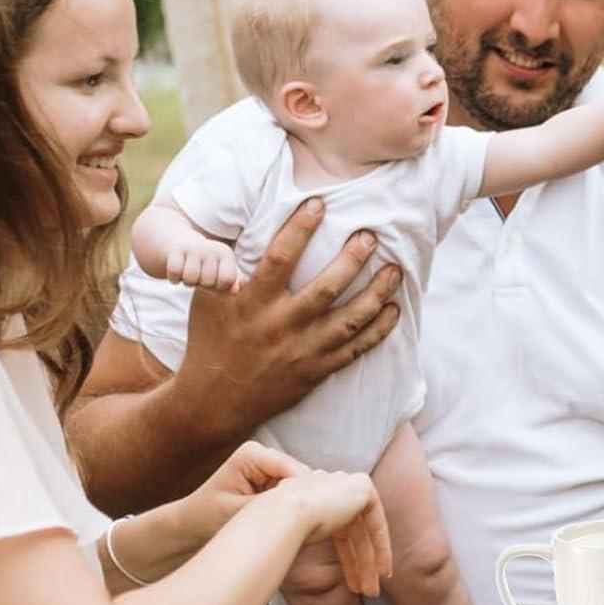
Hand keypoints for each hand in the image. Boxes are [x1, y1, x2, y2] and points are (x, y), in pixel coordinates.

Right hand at [166, 234, 239, 291]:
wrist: (185, 248)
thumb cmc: (208, 267)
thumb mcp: (223, 275)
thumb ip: (234, 284)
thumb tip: (235, 290)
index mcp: (226, 254)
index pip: (227, 280)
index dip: (220, 286)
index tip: (216, 281)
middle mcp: (211, 248)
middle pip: (208, 281)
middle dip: (202, 284)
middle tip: (200, 275)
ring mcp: (193, 248)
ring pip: (190, 278)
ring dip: (188, 282)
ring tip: (190, 274)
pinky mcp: (176, 250)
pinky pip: (174, 273)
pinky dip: (174, 279)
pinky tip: (179, 273)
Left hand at [179, 439, 308, 543]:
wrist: (191, 522)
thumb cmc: (207, 516)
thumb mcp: (238, 512)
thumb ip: (270, 504)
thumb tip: (303, 502)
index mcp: (253, 453)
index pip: (293, 470)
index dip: (302, 495)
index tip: (305, 521)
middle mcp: (263, 453)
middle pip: (300, 475)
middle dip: (300, 499)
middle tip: (298, 527)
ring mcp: (268, 464)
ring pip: (300, 484)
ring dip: (296, 504)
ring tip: (288, 526)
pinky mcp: (271, 477)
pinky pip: (293, 491)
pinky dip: (291, 506)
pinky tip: (284, 522)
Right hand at [181, 199, 402, 434]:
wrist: (215, 400)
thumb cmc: (211, 339)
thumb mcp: (208, 299)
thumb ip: (226, 265)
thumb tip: (239, 224)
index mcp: (251, 303)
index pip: (279, 258)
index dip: (299, 228)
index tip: (319, 203)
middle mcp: (279, 326)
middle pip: (325, 289)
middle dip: (351, 260)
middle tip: (370, 235)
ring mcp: (301, 351)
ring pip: (349, 320)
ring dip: (376, 293)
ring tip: (394, 269)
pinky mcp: (316, 371)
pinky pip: (354, 349)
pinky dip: (378, 330)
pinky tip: (393, 309)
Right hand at [271, 470, 391, 596]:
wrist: (282, 515)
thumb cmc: (276, 534)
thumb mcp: (292, 541)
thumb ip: (306, 543)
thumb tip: (295, 564)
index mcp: (312, 496)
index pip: (337, 530)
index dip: (347, 558)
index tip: (352, 584)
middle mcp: (330, 486)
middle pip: (352, 531)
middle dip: (360, 563)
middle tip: (365, 590)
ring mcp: (346, 484)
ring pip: (364, 531)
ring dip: (369, 562)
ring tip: (371, 591)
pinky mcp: (362, 487)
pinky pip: (376, 522)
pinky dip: (381, 548)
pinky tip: (381, 572)